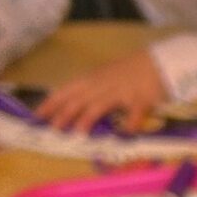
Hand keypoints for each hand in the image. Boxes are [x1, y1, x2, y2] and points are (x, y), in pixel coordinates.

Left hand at [37, 47, 168, 132]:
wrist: (159, 62)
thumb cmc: (131, 71)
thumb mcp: (106, 77)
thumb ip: (92, 90)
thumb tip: (74, 107)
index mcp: (93, 79)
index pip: (66, 90)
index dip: (51, 103)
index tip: (37, 115)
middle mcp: (103, 85)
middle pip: (79, 99)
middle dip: (64, 113)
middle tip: (52, 129)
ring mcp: (121, 92)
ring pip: (101, 104)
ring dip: (88, 118)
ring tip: (77, 133)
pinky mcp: (141, 100)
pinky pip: (135, 113)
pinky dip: (131, 123)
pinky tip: (125, 134)